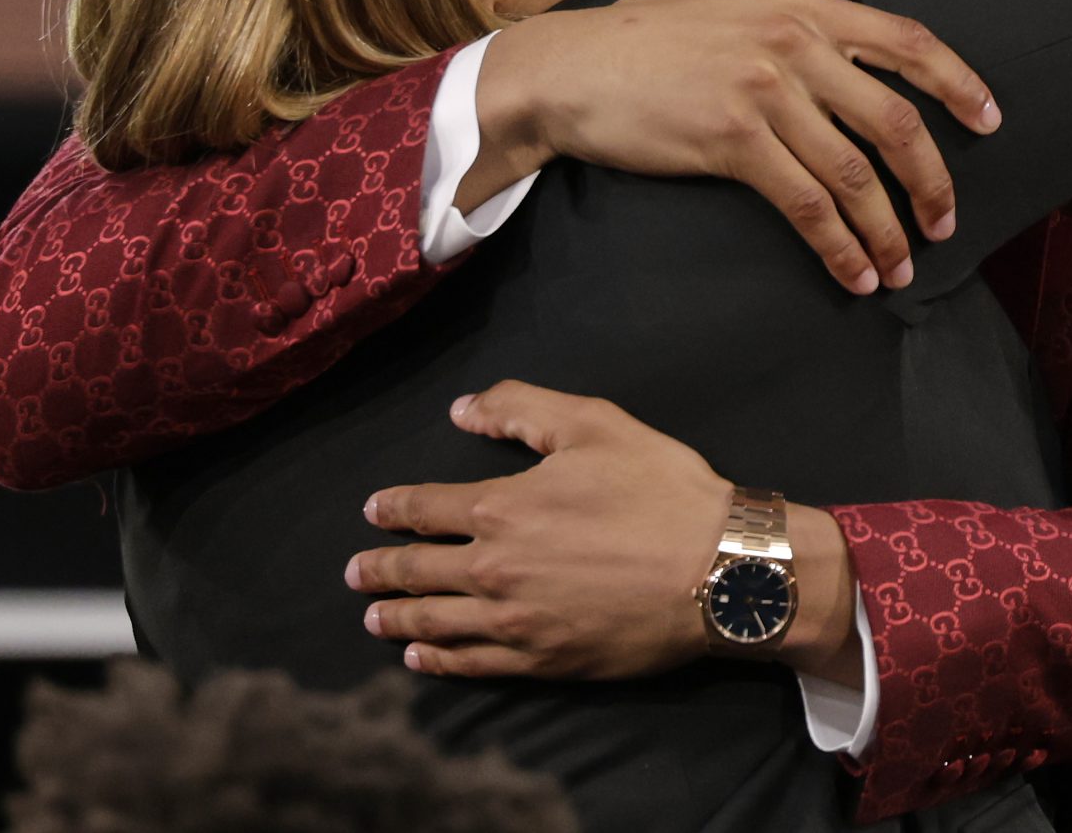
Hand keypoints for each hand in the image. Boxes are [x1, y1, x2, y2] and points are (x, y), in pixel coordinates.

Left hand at [346, 382, 860, 683]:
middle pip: (418, 571)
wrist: (717, 572)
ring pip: (436, 623)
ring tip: (373, 618)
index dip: (392, 509)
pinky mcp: (543, 661)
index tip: (371, 511)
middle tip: (354, 574)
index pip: (424, 508)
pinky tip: (421, 661)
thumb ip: (520, 408)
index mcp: (500, 507)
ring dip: (398, 619)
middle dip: (380, 570)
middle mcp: (494, 569)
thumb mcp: (592, 424)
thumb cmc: (659, 490)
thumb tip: (461, 409)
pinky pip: (474, 664)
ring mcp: (516, 622)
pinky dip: (439, 662)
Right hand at [469, 0, 1000, 293]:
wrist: (569, 70)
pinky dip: (839, 247)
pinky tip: (851, 276)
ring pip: (855, 174)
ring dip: (887, 233)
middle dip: (932, 182)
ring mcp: (767, 92)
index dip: (959, 85)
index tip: (989, 124)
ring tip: (899, 270)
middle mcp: (794, 44)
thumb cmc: (640, 31)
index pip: (906, 42)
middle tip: (946, 224)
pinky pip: (807, 205)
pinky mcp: (734, 141)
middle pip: (895, 120)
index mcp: (800, 6)